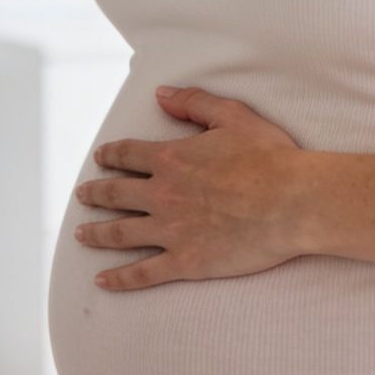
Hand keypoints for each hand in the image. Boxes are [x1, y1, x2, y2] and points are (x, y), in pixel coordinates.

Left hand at [73, 85, 308, 291]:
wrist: (292, 202)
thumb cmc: (269, 157)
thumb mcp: (232, 116)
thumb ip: (194, 103)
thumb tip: (161, 94)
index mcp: (171, 159)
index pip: (128, 155)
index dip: (110, 155)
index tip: (100, 158)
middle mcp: (163, 195)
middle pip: (116, 195)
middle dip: (95, 194)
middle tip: (82, 196)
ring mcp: (171, 231)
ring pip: (121, 234)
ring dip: (97, 234)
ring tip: (81, 235)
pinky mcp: (186, 262)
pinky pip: (143, 273)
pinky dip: (120, 278)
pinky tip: (103, 280)